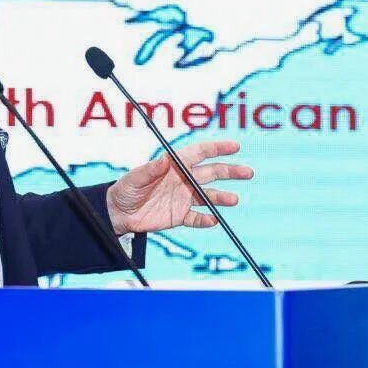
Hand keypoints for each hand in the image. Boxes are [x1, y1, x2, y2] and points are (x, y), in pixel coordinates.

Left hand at [105, 140, 252, 235]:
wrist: (119, 213)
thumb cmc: (125, 189)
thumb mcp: (135, 178)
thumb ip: (151, 169)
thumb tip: (165, 159)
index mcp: (174, 166)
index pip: (199, 153)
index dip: (217, 149)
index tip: (234, 147)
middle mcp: (182, 180)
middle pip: (211, 172)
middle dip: (230, 171)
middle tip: (248, 172)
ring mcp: (183, 198)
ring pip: (208, 195)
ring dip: (221, 197)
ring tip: (233, 200)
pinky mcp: (179, 216)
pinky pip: (196, 218)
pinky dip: (205, 219)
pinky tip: (212, 220)